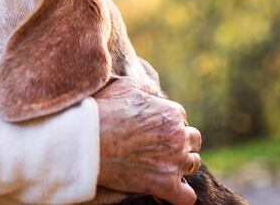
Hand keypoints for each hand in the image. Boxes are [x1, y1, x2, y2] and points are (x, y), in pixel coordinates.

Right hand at [94, 77, 201, 204]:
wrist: (85, 140)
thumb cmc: (102, 111)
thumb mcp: (124, 86)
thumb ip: (145, 87)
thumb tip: (152, 90)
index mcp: (170, 113)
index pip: (180, 118)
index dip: (167, 123)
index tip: (153, 129)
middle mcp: (178, 137)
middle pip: (193, 140)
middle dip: (180, 142)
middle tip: (160, 146)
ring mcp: (173, 162)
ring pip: (193, 165)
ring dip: (182, 165)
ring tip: (164, 166)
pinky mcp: (164, 184)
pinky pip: (187, 196)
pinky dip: (181, 194)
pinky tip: (170, 190)